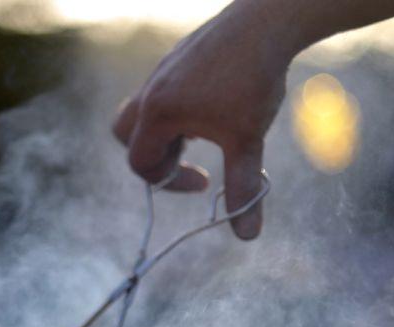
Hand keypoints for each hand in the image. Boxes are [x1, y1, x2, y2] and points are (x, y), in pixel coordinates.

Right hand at [113, 0, 298, 239]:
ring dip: (168, 132)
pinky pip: (163, 91)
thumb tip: (247, 237)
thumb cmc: (253, 80)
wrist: (267, 19)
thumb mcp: (247, 141)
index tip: (206, 182)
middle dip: (154, 157)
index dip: (170, 183)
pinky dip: (179, 109)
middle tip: (189, 160)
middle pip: (127, 135)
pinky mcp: (178, 57)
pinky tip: (217, 105)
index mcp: (159, 112)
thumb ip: (242, 189)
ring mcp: (162, 70)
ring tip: (205, 134)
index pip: (140, 163)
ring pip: (145, 111)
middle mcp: (152, 90)